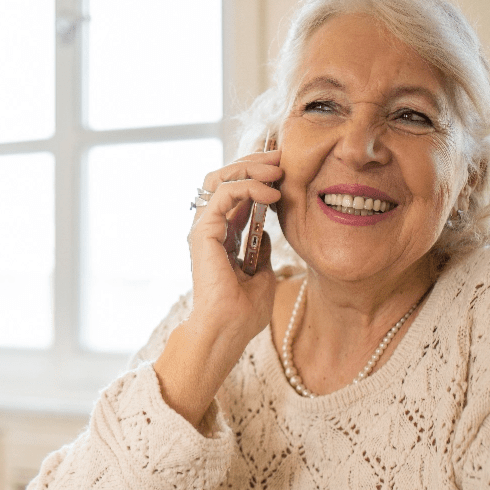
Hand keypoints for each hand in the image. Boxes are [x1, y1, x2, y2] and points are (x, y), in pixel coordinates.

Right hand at [188, 148, 281, 342]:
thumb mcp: (262, 275)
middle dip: (253, 163)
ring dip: (250, 168)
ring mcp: (204, 229)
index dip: (258, 177)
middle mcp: (209, 229)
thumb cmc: (243, 313)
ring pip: (219, 178)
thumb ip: (260, 250)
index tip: (285, 173)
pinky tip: (271, 194)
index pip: (235, 194)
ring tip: (278, 170)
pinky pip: (223, 194)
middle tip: (281, 159)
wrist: (228, 331)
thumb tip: (265, 232)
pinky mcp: (203, 232)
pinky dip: (248, 187)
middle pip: (224, 178)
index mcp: (221, 237)